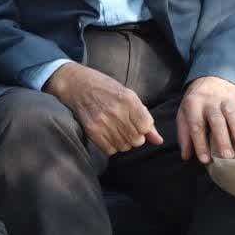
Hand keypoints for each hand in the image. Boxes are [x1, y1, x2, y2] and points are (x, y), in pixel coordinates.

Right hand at [44, 62, 163, 155]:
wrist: (76, 84)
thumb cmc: (105, 89)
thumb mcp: (129, 97)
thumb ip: (145, 119)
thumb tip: (158, 141)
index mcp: (129, 100)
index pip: (146, 127)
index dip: (143, 128)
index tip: (135, 122)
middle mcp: (117, 112)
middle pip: (136, 140)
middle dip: (134, 136)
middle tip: (124, 126)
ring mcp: (103, 122)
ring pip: (124, 146)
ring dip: (122, 142)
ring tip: (114, 130)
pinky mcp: (91, 130)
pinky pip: (109, 150)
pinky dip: (110, 146)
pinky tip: (106, 134)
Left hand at [177, 75, 234, 163]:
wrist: (208, 79)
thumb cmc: (196, 104)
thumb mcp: (184, 115)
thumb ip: (185, 135)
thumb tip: (186, 157)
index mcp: (193, 104)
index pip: (196, 126)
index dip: (199, 143)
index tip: (205, 160)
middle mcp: (210, 100)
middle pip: (216, 120)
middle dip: (221, 138)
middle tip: (228, 155)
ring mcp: (226, 97)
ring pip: (232, 112)